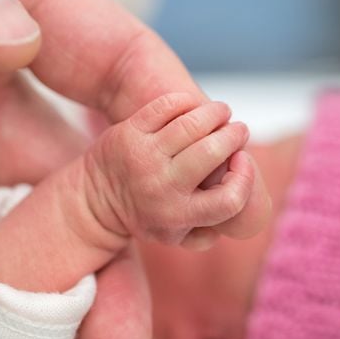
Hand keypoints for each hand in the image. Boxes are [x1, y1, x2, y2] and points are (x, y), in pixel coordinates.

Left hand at [86, 93, 254, 248]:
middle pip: (212, 152)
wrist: (94, 203)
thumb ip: (209, 231)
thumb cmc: (147, 214)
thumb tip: (236, 198)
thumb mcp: (176, 236)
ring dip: (216, 113)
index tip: (241, 162)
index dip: (245, 178)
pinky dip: (186, 102)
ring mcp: (143, 157)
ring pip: (191, 124)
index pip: (229, 199)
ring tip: (223, 112)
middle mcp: (161, 187)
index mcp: (179, 215)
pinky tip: (194, 106)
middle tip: (239, 130)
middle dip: (234, 135)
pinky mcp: (128, 132)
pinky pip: (166, 107)